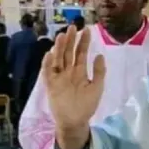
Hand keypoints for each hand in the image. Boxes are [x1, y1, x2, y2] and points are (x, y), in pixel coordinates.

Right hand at [43, 25, 105, 148]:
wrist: (76, 122)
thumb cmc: (87, 105)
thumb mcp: (97, 87)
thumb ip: (99, 72)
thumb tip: (100, 55)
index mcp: (79, 71)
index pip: (80, 53)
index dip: (83, 42)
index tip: (87, 29)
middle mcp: (68, 71)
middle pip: (68, 52)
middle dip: (70, 40)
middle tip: (73, 27)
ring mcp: (59, 78)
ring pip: (58, 59)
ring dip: (59, 48)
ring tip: (62, 36)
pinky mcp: (51, 85)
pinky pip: (48, 73)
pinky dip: (48, 64)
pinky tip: (50, 54)